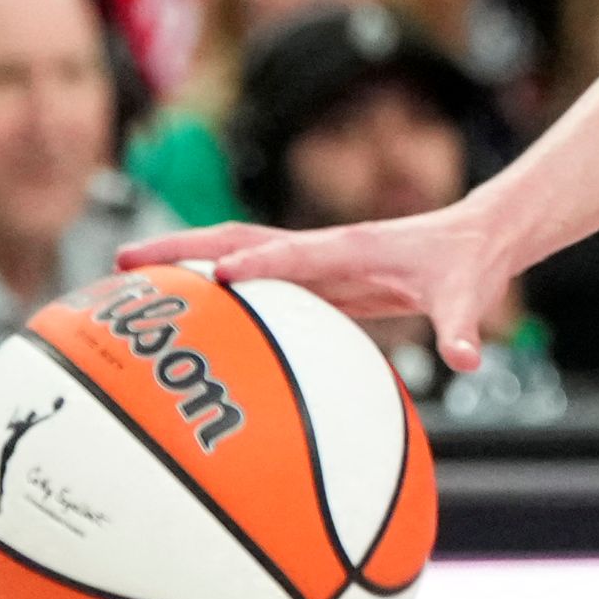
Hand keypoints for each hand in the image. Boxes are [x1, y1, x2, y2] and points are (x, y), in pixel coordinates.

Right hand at [115, 213, 516, 370]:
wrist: (474, 238)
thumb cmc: (468, 266)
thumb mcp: (469, 295)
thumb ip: (462, 327)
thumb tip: (467, 360)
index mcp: (350, 248)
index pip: (293, 253)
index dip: (257, 263)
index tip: (217, 277)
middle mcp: (320, 247)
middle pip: (237, 239)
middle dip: (182, 248)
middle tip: (124, 260)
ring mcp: (310, 260)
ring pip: (233, 252)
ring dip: (182, 261)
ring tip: (125, 275)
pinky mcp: (310, 277)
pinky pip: (250, 280)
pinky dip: (209, 286)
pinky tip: (179, 311)